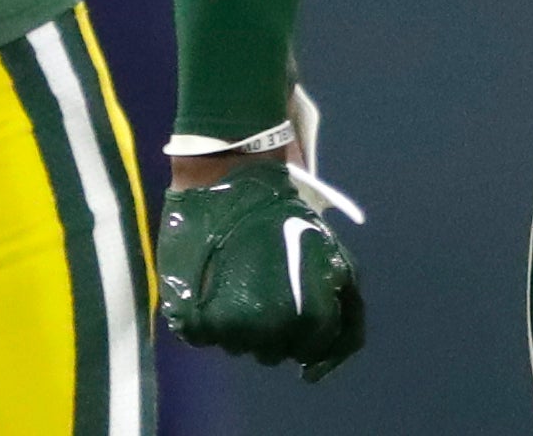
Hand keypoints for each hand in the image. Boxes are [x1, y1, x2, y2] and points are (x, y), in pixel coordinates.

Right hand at [157, 162, 364, 380]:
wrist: (228, 178)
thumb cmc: (282, 211)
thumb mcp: (330, 250)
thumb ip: (342, 297)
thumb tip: (335, 341)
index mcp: (308, 316)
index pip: (315, 351)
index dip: (310, 336)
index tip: (298, 316)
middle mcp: (269, 333)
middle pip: (274, 354)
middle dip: (274, 331)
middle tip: (265, 292)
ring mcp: (228, 331)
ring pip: (238, 347)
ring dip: (240, 327)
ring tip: (236, 285)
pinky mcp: (191, 320)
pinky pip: (203, 338)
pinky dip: (206, 321)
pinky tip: (211, 291)